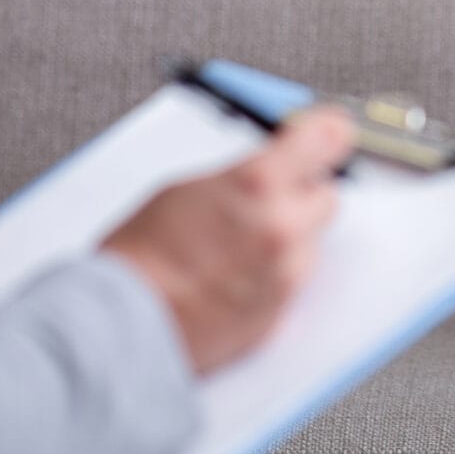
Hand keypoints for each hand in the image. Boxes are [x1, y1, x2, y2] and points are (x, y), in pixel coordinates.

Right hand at [98, 105, 358, 376]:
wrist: (125, 322)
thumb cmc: (141, 254)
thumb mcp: (188, 188)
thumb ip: (244, 175)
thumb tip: (276, 166)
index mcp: (258, 182)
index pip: (326, 137)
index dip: (326, 132)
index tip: (330, 131)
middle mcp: (283, 226)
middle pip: (327, 194)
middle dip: (302, 194)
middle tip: (269, 199)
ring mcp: (287, 273)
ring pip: (310, 241)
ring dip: (289, 239)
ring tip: (238, 248)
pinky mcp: (283, 311)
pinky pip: (294, 280)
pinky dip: (275, 275)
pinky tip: (236, 277)